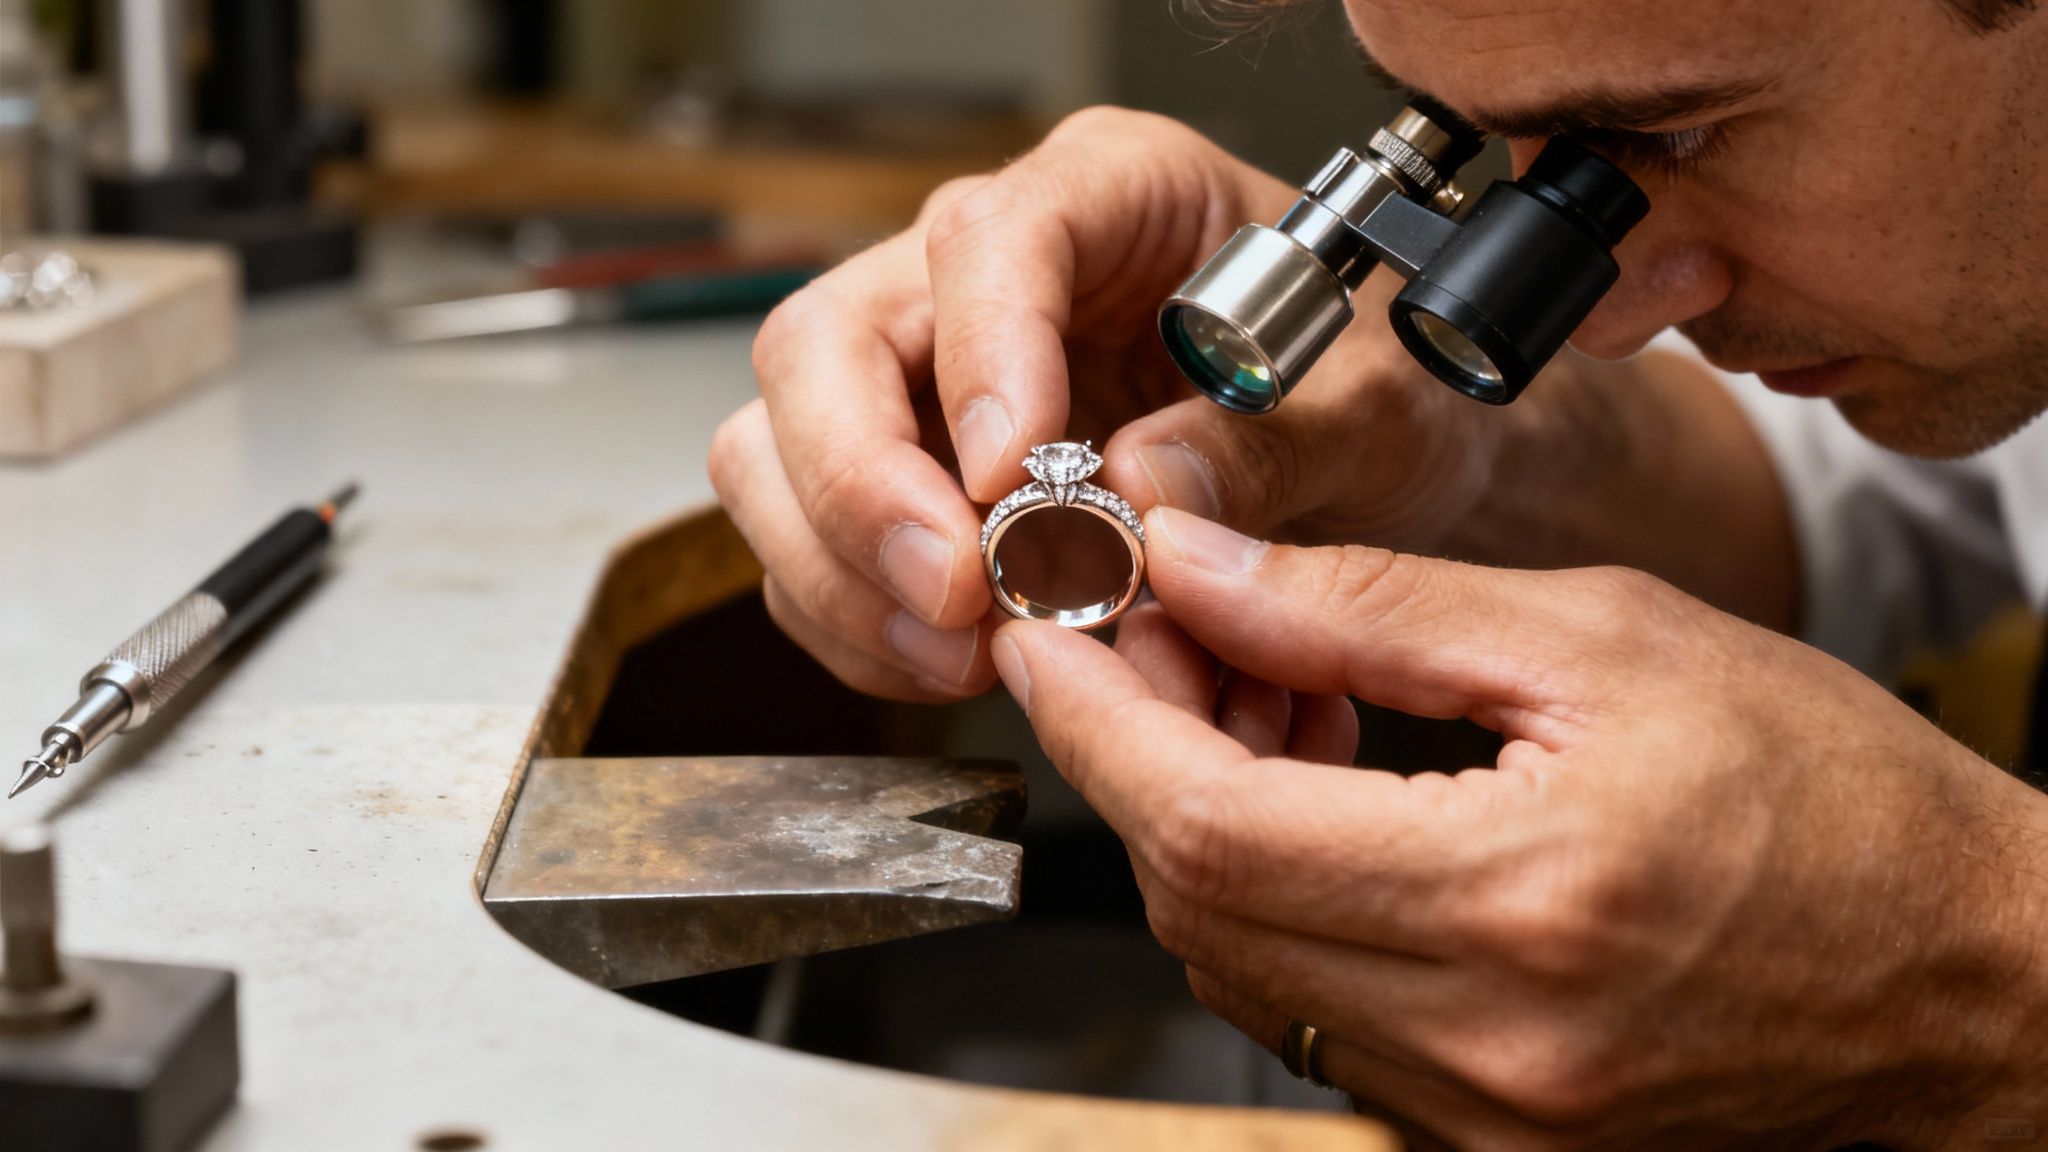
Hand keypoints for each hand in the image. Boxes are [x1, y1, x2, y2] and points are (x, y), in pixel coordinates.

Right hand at [710, 107, 1496, 702]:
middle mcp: (987, 274)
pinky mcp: (905, 476)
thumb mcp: (1368, 411)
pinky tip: (958, 662)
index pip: (989, 241)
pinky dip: (867, 626)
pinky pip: (815, 550)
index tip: (1012, 481)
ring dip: (849, 575)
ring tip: (968, 653)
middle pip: (826, 347)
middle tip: (958, 599)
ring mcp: (926, 376)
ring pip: (778, 452)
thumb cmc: (1362, 390)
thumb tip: (1136, 494)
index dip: (981, 360)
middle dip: (863, 490)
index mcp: (1113, 193)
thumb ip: (1263, 447)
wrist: (1366, 451)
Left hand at [990, 505, 2047, 1148]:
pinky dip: (1277, 891)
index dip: (1092, 718)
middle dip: (1136, 751)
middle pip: (1194, 897)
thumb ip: (1373, 606)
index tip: (1041, 630)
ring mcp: (1478, 1114)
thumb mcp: (1609, 642)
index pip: (1204, 820)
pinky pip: (1312, 1008)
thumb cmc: (1840, 799)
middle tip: (1162, 634)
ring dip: (1202, 818)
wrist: (1971, 974)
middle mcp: (1482, 1040)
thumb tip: (1198, 566)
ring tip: (1266, 692)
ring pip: (1235, 958)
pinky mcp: (1484, 1137)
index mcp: (1516, 898)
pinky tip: (1323, 792)